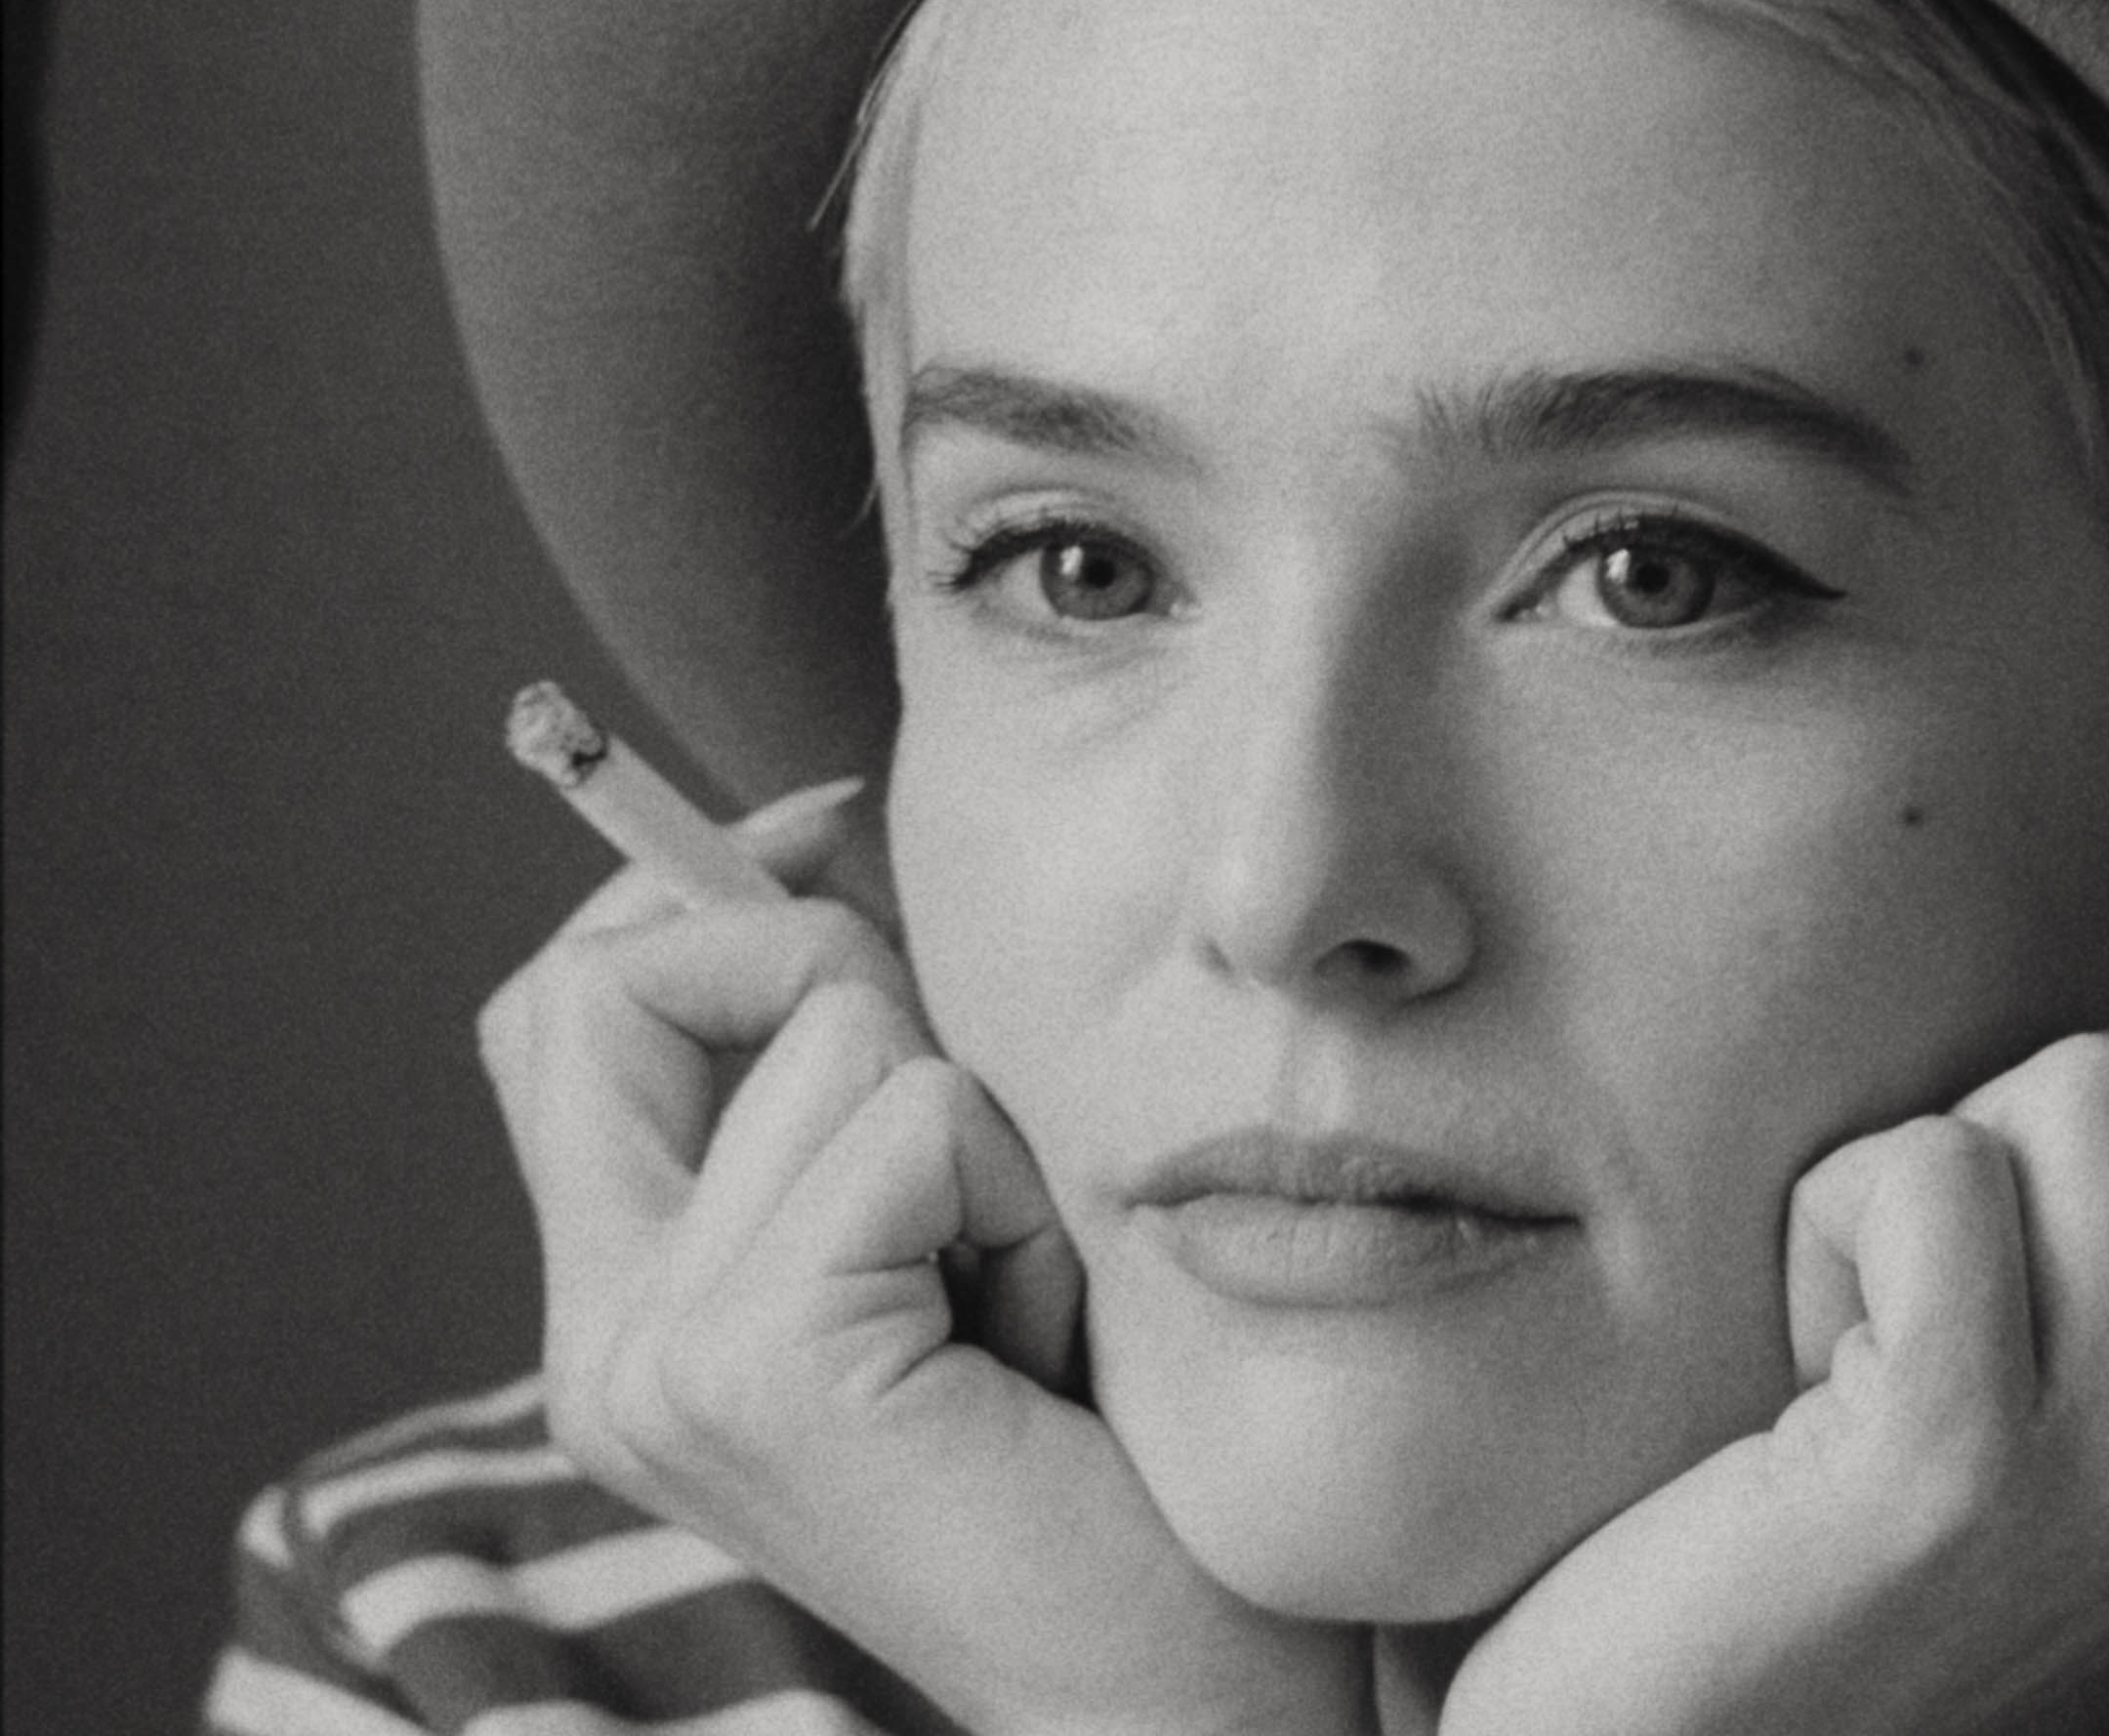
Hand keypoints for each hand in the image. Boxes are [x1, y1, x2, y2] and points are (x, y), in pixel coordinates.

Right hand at [480, 784, 1373, 1735]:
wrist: (1170, 1694)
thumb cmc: (1098, 1452)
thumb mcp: (952, 1216)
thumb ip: (858, 1062)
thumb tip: (826, 831)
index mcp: (632, 1305)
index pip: (565, 1011)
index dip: (692, 895)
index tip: (829, 845)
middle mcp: (605, 1340)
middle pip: (608, 985)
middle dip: (807, 960)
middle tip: (952, 1105)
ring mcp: (657, 1361)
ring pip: (834, 1031)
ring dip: (983, 1130)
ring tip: (1019, 1293)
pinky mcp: (758, 1367)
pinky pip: (915, 1120)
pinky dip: (1013, 1191)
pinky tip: (1039, 1337)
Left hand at [1441, 990, 2108, 1735]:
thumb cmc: (1820, 1523)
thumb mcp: (2054, 1400)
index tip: (2015, 1262)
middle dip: (2038, 1104)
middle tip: (1932, 1277)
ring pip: (2093, 1084)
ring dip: (1923, 1164)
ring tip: (1866, 1326)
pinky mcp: (1960, 1454)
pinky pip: (1933, 1167)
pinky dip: (1825, 1219)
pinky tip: (1798, 1368)